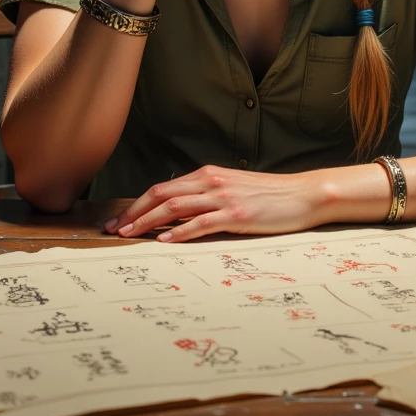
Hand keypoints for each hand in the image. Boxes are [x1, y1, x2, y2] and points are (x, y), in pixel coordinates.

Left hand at [102, 164, 324, 241]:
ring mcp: (223, 198)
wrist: (302, 194)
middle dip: (133, 212)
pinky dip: (178, 232)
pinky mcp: (236, 215)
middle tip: (113, 230)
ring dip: (147, 222)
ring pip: (174, 207)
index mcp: (208, 175)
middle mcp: (211, 181)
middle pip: (161, 194)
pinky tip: (164, 241)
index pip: (163, 187)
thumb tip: (181, 212)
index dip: (137, 204)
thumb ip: (208, 196)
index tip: (119, 220)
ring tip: (129, 235)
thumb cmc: (269, 196)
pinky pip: (200, 223)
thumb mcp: (233, 189)